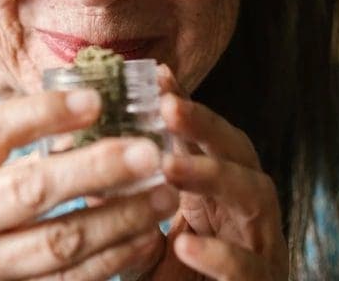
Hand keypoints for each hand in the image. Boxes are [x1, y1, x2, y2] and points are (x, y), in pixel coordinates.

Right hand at [0, 89, 178, 279]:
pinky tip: (145, 240)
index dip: (45, 113)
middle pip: (31, 189)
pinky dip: (111, 260)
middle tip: (149, 152)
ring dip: (120, 218)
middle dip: (98, 168)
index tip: (97, 100)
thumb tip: (86, 115)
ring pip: (58, 243)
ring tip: (163, 195)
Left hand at [132, 67, 288, 280]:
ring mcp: (263, 247)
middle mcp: (247, 211)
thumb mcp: (144, 239)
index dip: (185, 105)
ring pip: (255, 196)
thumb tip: (75, 155)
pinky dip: (219, 254)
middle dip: (206, 126)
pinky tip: (184, 242)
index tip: (156, 75)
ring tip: (170, 167)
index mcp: (220, 192)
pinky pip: (249, 267)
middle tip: (167, 106)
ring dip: (214, 176)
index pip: (207, 137)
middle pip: (241, 151)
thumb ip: (126, 201)